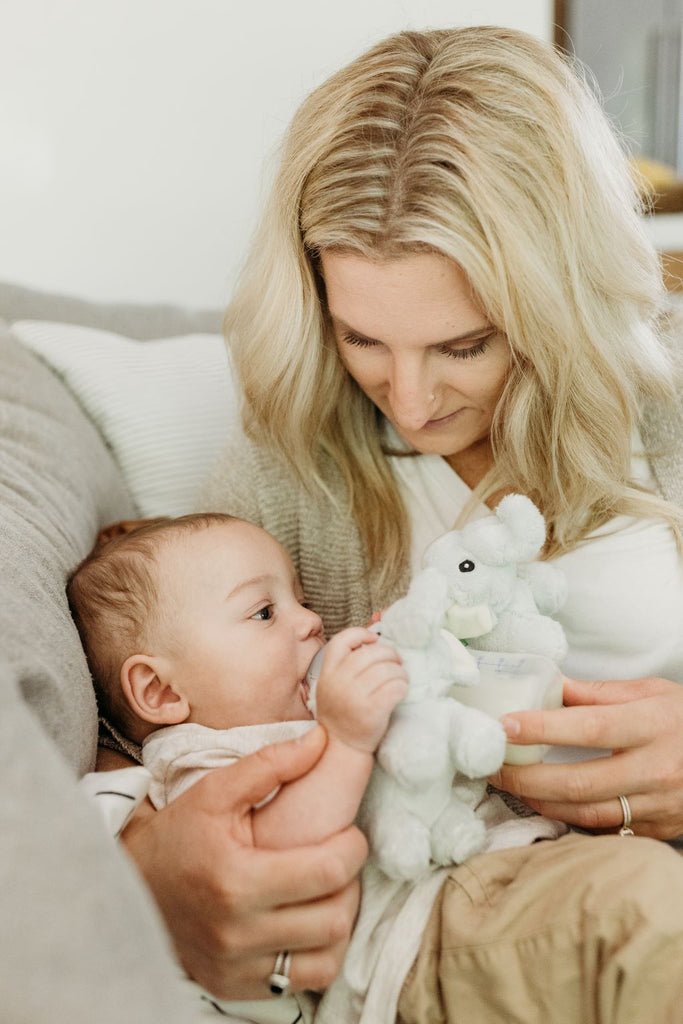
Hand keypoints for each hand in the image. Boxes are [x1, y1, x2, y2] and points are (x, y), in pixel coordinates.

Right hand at [122, 726, 366, 998]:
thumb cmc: (177, 835)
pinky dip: (319, 954)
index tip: (349, 833)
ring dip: (340, 921)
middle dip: (350, 884)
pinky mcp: (236, 988)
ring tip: (329, 892)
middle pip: (333, 918)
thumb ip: (269, 764)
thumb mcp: (215, 791)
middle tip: (341, 858)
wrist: (129, 888)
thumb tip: (320, 741)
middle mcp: (237, 933)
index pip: (326, 872)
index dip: (352, 848)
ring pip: (327, 957)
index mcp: (235, 880)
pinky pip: (304, 982)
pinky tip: (309, 923)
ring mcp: (237, 968)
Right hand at [315, 627, 408, 751]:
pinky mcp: (372, 711)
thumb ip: (345, 666)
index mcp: (327, 673)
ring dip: (400, 672)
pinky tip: (401, 691)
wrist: (341, 748)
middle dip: (391, 654)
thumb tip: (374, 642)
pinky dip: (404, 686)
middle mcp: (339, 682)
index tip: (374, 639)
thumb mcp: (332, 686)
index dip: (361, 634)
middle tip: (397, 662)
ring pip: (388, 669)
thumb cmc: (342, 713)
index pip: (342, 641)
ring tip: (401, 678)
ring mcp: (354, 697)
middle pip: (372, 653)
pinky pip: (396, 687)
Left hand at [489, 676, 682, 839]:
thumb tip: (548, 686)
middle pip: (577, 781)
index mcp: (651, 725)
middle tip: (491, 766)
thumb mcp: (651, 693)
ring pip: (585, 814)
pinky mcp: (655, 831)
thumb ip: (597, 693)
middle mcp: (654, 769)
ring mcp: (656, 806)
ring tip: (509, 785)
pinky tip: (546, 804)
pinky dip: (569, 819)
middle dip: (525, 778)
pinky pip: (603, 830)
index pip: (587, 727)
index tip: (504, 725)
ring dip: (539, 802)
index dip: (542, 728)